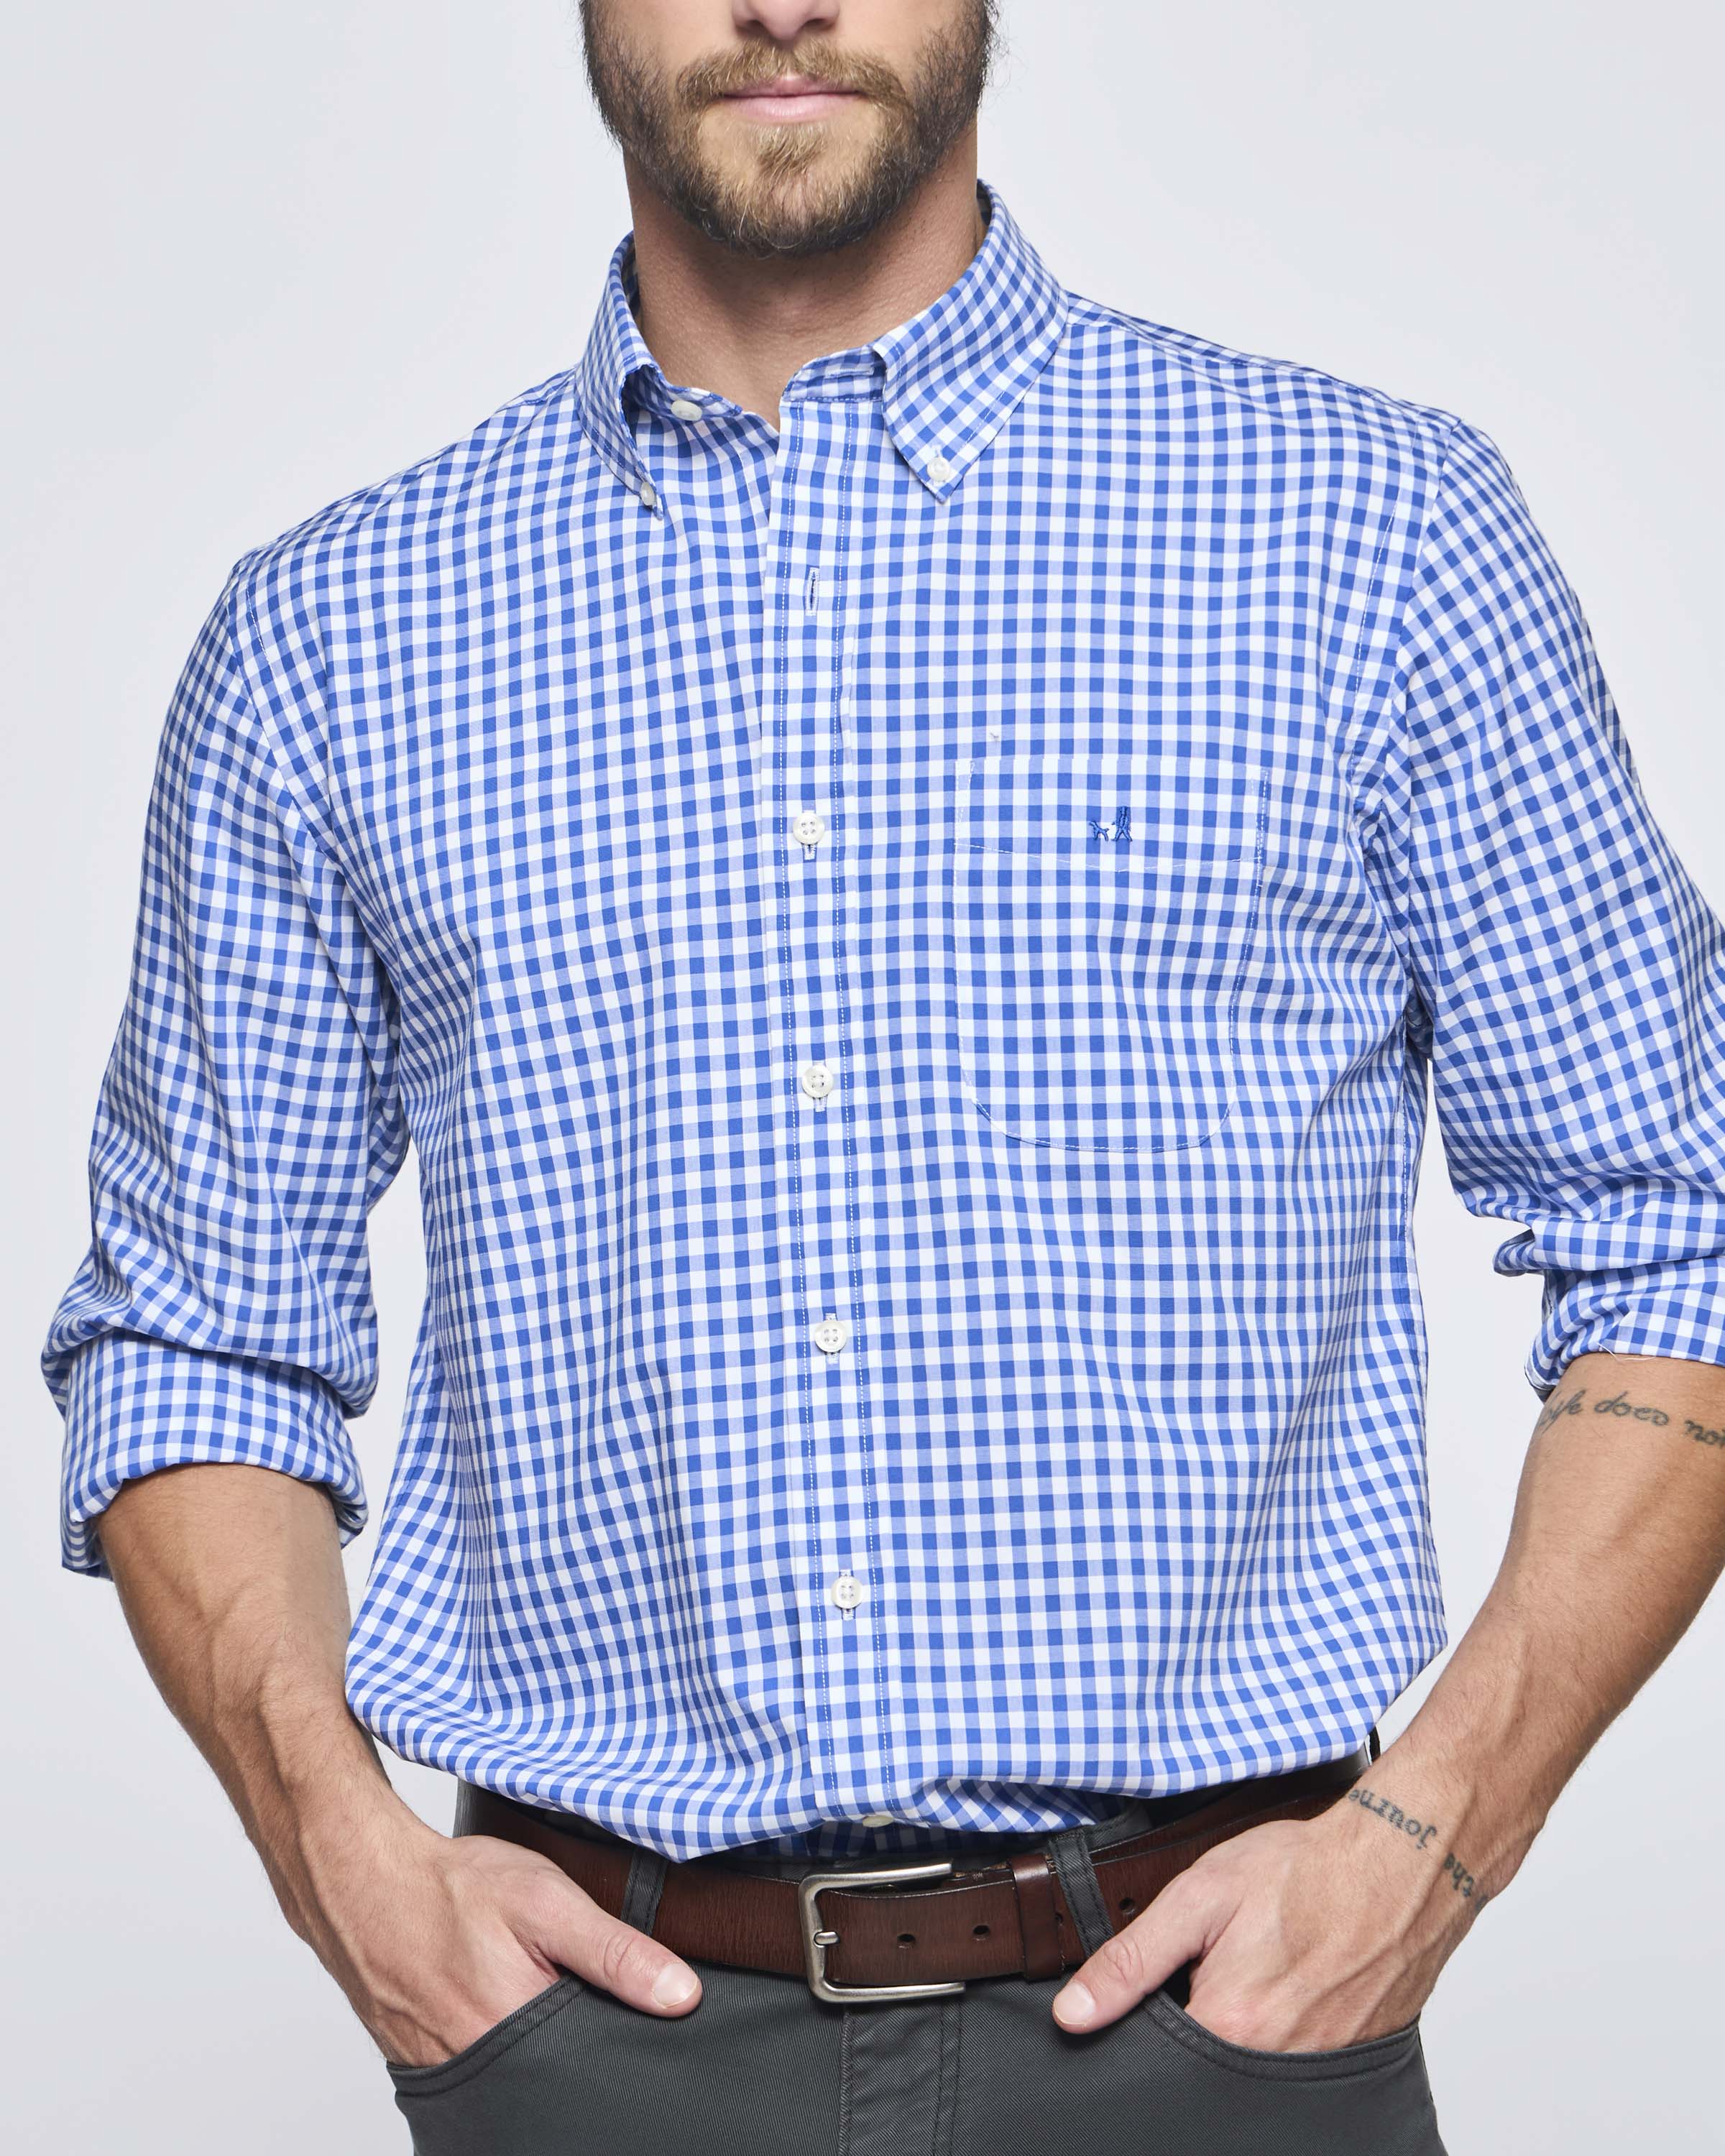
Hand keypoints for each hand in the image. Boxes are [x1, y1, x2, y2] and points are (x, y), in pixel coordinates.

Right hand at [285, 1794, 701, 2066]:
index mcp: (519, 2033)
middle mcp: (484, 2069)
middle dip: (582, 2051)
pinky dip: (505, 2047)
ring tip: (538, 1996)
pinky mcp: (429, 2066)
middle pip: (561, 2083)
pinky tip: (503, 2006)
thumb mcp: (547, 1901)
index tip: (643, 2024)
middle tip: (574, 1995)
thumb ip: (617, 1952)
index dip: (627, 2047)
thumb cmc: (452, 1888)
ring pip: (524, 2082)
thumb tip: (682, 1996)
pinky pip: (486, 2074)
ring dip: (543, 2049)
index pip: (598, 2070)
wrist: (365, 1883)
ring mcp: (452, 2072)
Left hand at [1049, 1789, 1485, 2048]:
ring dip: (1243, 2029)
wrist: (1401, 1863)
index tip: (1158, 1992)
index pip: (1156, 2063)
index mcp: (1228, 2027)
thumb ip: (1131, 1960)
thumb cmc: (1306, 1871)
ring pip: (1250, 2072)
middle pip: (1205, 2071)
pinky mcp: (1350, 2064)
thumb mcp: (1199, 1897)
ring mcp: (1318, 2071)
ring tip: (1260, 1969)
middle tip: (1222, 1966)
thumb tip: (1073, 2015)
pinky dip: (1286, 2031)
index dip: (1145, 2026)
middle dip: (1197, 2025)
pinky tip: (1293, 1984)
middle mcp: (1274, 2066)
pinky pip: (1297, 2068)